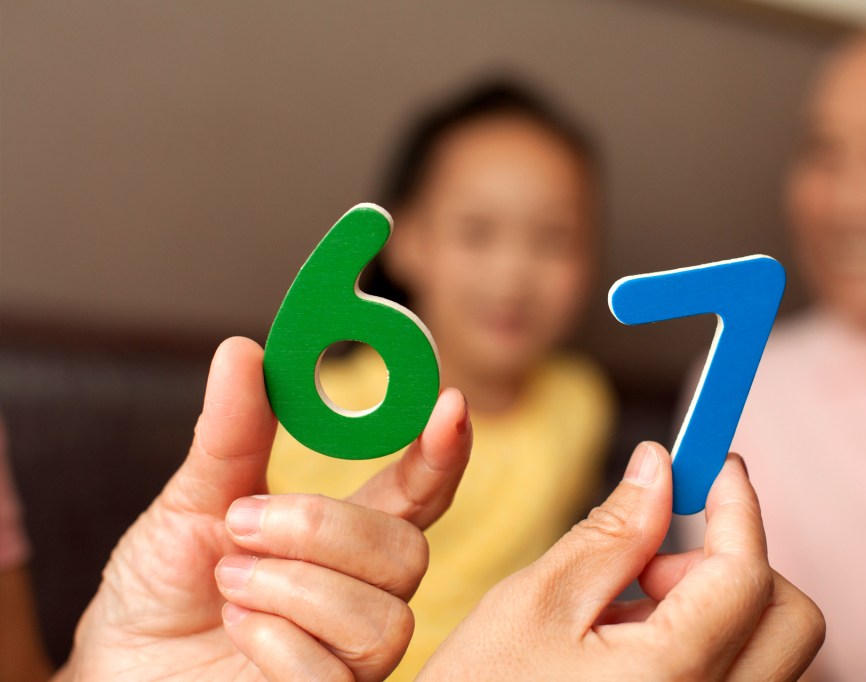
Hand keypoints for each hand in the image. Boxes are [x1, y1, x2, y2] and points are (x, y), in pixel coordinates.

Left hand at [57, 337, 471, 681]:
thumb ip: (231, 433)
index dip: (442, 454)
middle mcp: (361, 595)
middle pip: (409, 554)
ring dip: (292, 587)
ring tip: (231, 584)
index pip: (419, 495)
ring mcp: (347, 657)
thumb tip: (245, 350)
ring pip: (383, 618)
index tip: (448, 405)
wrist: (116, 668)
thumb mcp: (192, 500)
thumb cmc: (159, 588)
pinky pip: (332, 674)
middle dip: (323, 528)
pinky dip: (273, 640)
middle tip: (243, 525)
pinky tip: (238, 632)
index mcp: (344, 540)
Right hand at [419, 445, 824, 680]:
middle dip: (732, 560)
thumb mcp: (537, 602)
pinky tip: (631, 640)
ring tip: (625, 604)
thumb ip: (612, 531)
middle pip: (788, 618)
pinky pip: (738, 679)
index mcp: (672, 677)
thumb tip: (658, 466)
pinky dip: (703, 639)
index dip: (736, 503)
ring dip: (716, 601)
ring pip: (768, 649)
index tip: (713, 461)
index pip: (747, 572)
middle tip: (653, 552)